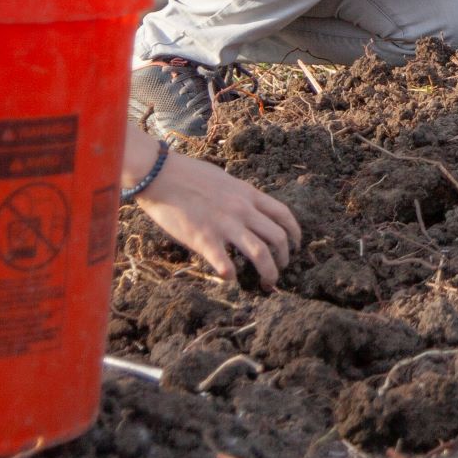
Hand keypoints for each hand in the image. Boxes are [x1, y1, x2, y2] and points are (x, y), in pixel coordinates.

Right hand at [133, 145, 300, 286]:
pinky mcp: (204, 239)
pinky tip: (230, 278)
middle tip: (281, 268)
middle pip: (278, 238)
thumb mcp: (225, 180)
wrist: (160, 174)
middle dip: (284, 258)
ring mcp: (225, 225)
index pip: (283, 214)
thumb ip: (239, 196)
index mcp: (248, 194)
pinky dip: (232, 275)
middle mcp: (242, 210)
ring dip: (269, 271)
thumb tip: (248, 207)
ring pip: (260, 254)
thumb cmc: (188, 174)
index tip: (296, 245)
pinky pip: (225, 264)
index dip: (295, 233)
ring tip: (267, 282)